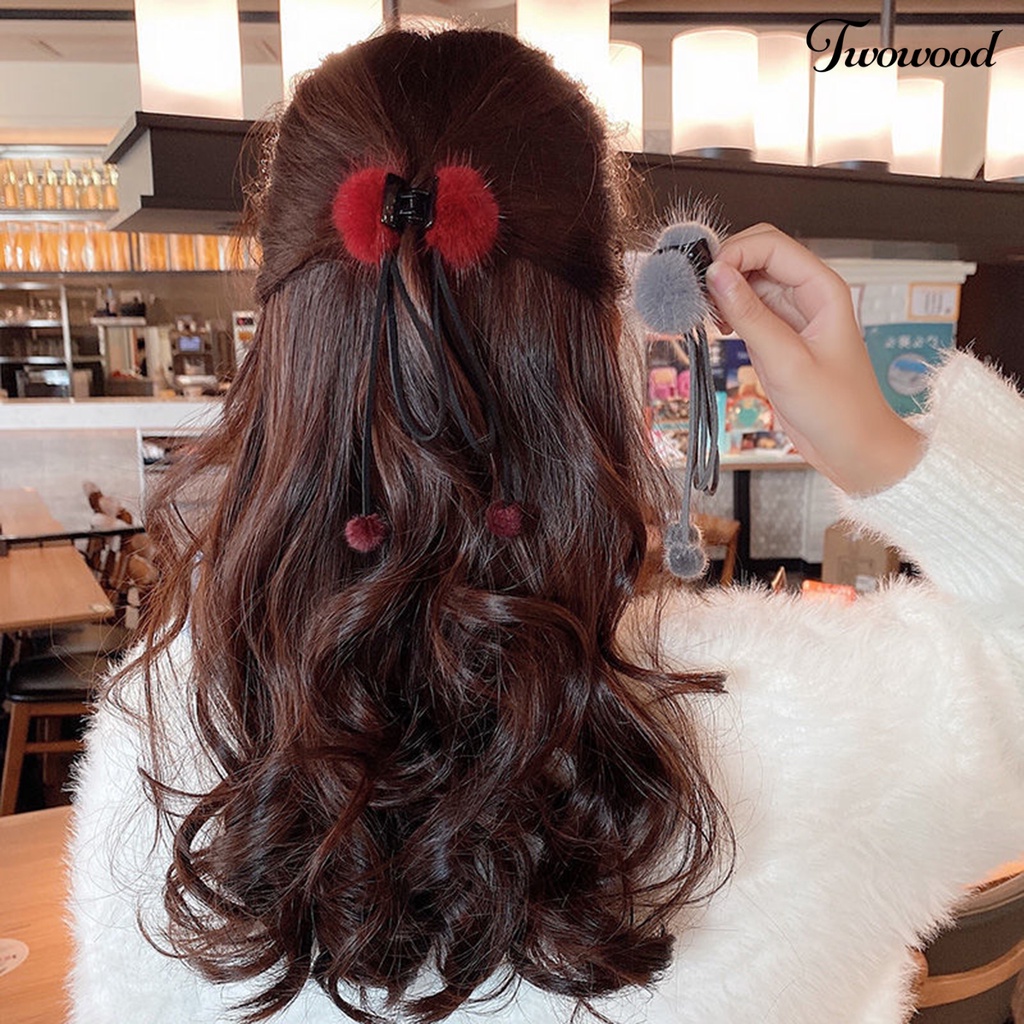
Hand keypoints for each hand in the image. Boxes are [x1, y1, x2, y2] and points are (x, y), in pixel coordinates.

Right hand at [705, 224, 923, 495]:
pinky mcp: (777, 337)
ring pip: (747, 280)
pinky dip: (726, 311)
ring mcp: (790, 315)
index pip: (771, 245)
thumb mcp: (787, 362)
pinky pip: (746, 308)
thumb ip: (750, 316)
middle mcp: (807, 295)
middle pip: (757, 254)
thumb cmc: (839, 411)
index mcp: (823, 290)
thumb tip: (716, 275)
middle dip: (724, 266)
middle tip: (698, 294)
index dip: (734, 253)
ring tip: (705, 315)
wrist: (854, 449)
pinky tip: (717, 329)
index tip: (705, 279)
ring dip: (722, 290)